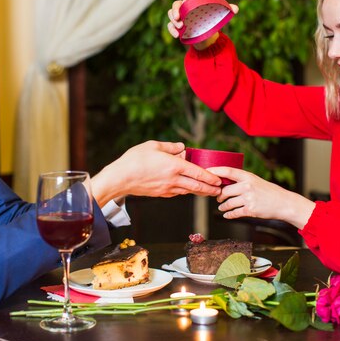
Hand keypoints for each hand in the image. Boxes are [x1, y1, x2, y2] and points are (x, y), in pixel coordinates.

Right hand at [92, 140, 221, 205]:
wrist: (120, 178)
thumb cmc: (134, 160)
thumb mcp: (153, 146)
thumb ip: (170, 146)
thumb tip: (182, 147)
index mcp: (174, 166)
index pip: (197, 172)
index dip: (210, 177)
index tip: (218, 180)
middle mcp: (173, 179)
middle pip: (197, 186)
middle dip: (210, 189)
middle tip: (219, 191)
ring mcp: (167, 188)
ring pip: (188, 191)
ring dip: (199, 192)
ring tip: (207, 192)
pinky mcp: (160, 194)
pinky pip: (177, 193)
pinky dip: (185, 192)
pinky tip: (187, 190)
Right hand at [166, 0, 238, 49]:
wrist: (207, 34)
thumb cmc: (213, 20)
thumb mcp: (220, 15)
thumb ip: (228, 10)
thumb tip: (235, 9)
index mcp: (195, 1)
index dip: (186, 0)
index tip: (187, 4)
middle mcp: (185, 8)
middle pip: (176, 4)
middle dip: (175, 10)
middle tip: (178, 19)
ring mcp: (180, 17)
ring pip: (171, 14)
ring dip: (173, 21)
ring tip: (180, 28)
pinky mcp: (176, 26)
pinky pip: (170, 26)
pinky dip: (171, 30)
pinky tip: (176, 36)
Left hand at [206, 166, 314, 228]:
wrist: (284, 203)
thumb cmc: (269, 192)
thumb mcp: (256, 181)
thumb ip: (242, 181)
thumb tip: (224, 182)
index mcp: (248, 176)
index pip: (228, 171)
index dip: (215, 171)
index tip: (206, 172)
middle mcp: (247, 186)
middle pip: (225, 190)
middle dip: (219, 195)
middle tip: (218, 197)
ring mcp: (249, 198)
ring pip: (228, 203)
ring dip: (223, 206)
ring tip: (221, 207)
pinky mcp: (250, 210)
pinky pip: (234, 213)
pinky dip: (228, 215)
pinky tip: (226, 215)